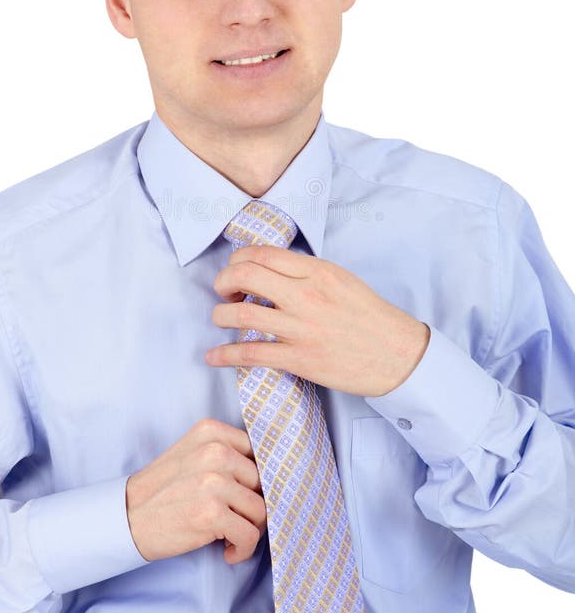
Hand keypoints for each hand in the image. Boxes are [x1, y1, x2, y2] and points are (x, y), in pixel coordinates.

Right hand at [125, 418, 266, 563]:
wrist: (126, 517)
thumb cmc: (164, 489)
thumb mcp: (193, 453)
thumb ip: (226, 453)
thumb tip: (269, 472)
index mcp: (211, 431)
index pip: (259, 453)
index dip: (257, 479)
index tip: (246, 496)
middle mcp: (215, 451)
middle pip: (262, 483)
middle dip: (253, 506)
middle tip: (236, 520)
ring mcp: (213, 481)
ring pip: (260, 510)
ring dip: (250, 530)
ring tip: (230, 536)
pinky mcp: (211, 513)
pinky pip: (250, 535)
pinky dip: (243, 549)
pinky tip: (227, 550)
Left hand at [206, 245, 430, 397]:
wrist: (398, 354)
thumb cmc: (370, 316)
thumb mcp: (341, 278)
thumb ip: (305, 271)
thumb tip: (269, 269)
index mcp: (317, 271)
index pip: (262, 253)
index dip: (238, 260)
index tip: (235, 271)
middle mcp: (306, 295)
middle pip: (245, 276)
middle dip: (223, 281)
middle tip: (223, 291)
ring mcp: (301, 328)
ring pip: (241, 314)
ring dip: (220, 315)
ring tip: (221, 318)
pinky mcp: (300, 359)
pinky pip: (251, 354)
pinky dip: (225, 355)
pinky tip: (213, 356)